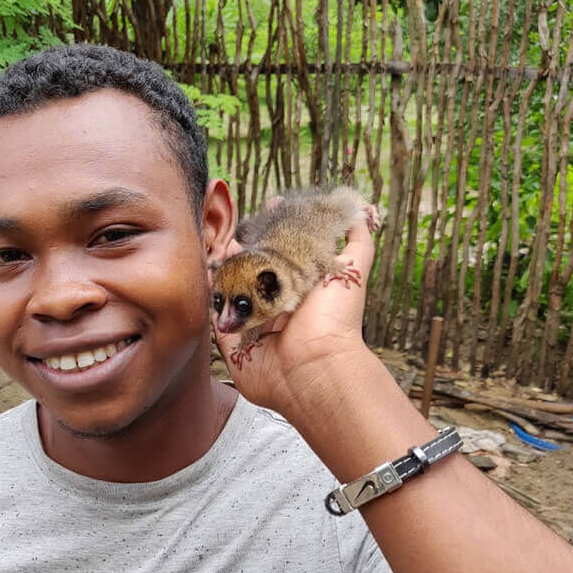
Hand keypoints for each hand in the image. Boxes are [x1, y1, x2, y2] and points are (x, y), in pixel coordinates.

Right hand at [211, 218, 375, 417]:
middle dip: (246, 245)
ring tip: (226, 244)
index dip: (277, 231)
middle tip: (241, 226)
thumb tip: (362, 211)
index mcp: (299, 290)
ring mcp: (252, 322)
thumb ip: (357, 240)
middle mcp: (275, 306)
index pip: (284, 255)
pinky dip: (210, 292)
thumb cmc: (334, 322)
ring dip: (226, 265)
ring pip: (231, 288)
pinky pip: (215, 312)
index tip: (273, 205)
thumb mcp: (353, 271)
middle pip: (254, 269)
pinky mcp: (232, 340)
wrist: (314, 367)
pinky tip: (211, 269)